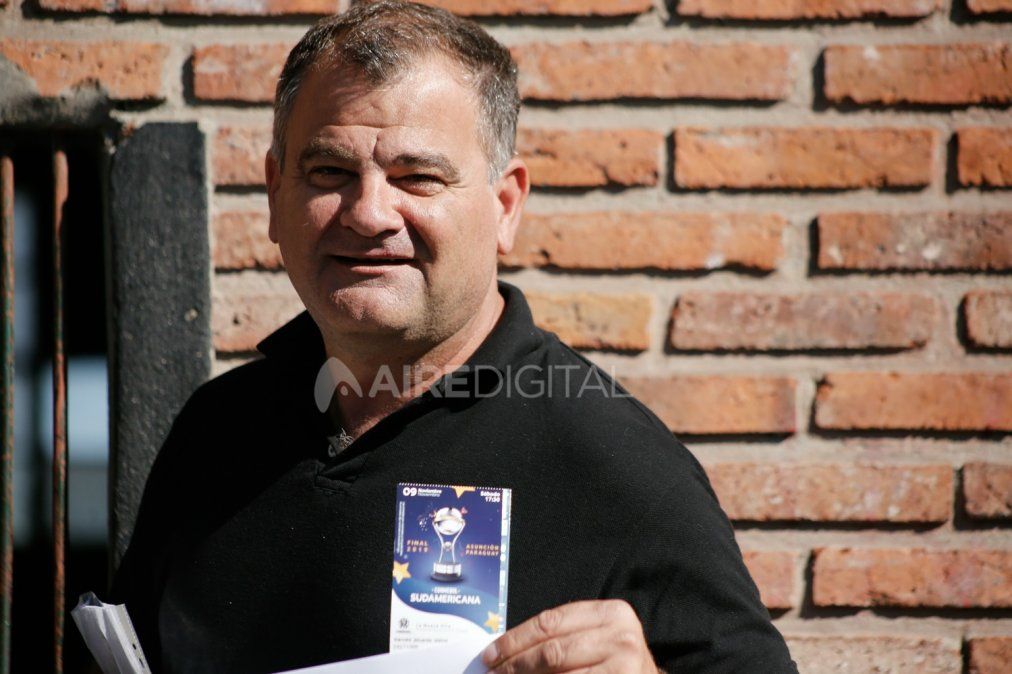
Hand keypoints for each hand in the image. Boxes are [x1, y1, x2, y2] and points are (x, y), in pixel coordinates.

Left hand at [481, 599, 659, 673]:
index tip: (491, 653)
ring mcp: (624, 666)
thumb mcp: (596, 638)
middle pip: (552, 650)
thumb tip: (506, 649)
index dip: (516, 638)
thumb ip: (561, 636)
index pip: (551, 622)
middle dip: (515, 664)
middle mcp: (621, 637)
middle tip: (492, 673)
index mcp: (611, 613)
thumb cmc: (615, 662)